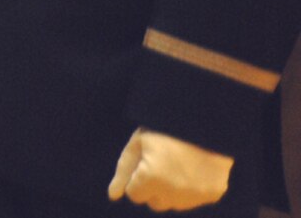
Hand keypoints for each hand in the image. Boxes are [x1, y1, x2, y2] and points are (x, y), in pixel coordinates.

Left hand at [108, 128, 232, 210]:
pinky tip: (193, 170)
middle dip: (153, 188)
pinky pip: (194, 200)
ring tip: (177, 166)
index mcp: (151, 178)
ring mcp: (195, 196)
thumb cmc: (165, 129)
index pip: (134, 195)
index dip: (137, 177)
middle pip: (154, 203)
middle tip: (161, 164)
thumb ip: (124, 171)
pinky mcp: (213, 195)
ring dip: (171, 191)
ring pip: (174, 204)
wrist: (204, 121)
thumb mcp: (138, 143)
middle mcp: (173, 192)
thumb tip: (113, 196)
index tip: (145, 162)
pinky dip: (191, 190)